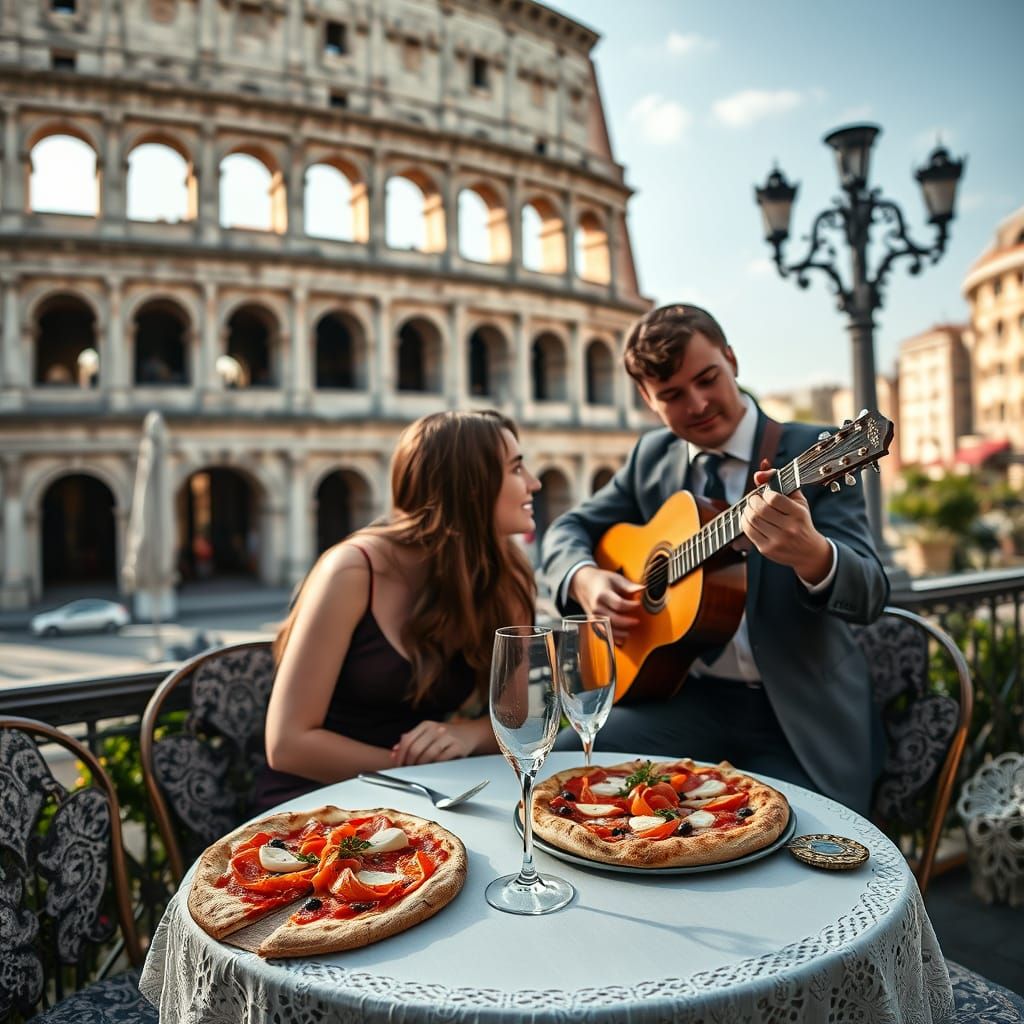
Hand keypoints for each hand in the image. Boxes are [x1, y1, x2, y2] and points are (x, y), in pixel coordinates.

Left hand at [391, 720, 475, 766]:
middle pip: (415, 749)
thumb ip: (411, 741)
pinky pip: (441, 759)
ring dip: (421, 767)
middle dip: (409, 763)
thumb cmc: (446, 736)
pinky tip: (432, 769)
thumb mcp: (428, 734)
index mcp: (426, 725)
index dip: (400, 755)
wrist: (470, 733)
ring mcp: (447, 737)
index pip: (407, 740)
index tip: (399, 765)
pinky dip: (434, 766)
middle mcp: (436, 729)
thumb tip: (394, 752)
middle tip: (408, 771)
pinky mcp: (457, 746)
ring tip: (419, 771)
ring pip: (427, 755)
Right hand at [569, 565, 644, 643]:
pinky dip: (611, 638)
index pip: (619, 604)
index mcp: (602, 594)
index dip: (631, 606)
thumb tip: (642, 589)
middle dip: (626, 622)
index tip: (638, 604)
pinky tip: (620, 640)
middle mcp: (596, 607)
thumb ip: (628, 585)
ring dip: (619, 633)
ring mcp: (593, 616)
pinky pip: (601, 633)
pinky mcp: (592, 622)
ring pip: (606, 629)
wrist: (582, 583)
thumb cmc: (600, 580)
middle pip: (613, 619)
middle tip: (637, 621)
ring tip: (629, 633)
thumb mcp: (615, 578)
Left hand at [743, 460, 832, 583]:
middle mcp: (789, 528)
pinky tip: (749, 519)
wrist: (809, 552)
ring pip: (752, 520)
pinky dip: (744, 522)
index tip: (765, 494)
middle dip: (752, 500)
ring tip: (751, 508)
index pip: (773, 498)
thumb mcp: (797, 500)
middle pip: (759, 509)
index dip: (765, 493)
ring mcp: (777, 540)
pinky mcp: (767, 549)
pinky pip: (748, 531)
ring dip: (747, 510)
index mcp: (798, 514)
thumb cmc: (801, 522)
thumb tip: (758, 474)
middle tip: (754, 499)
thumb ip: (779, 482)